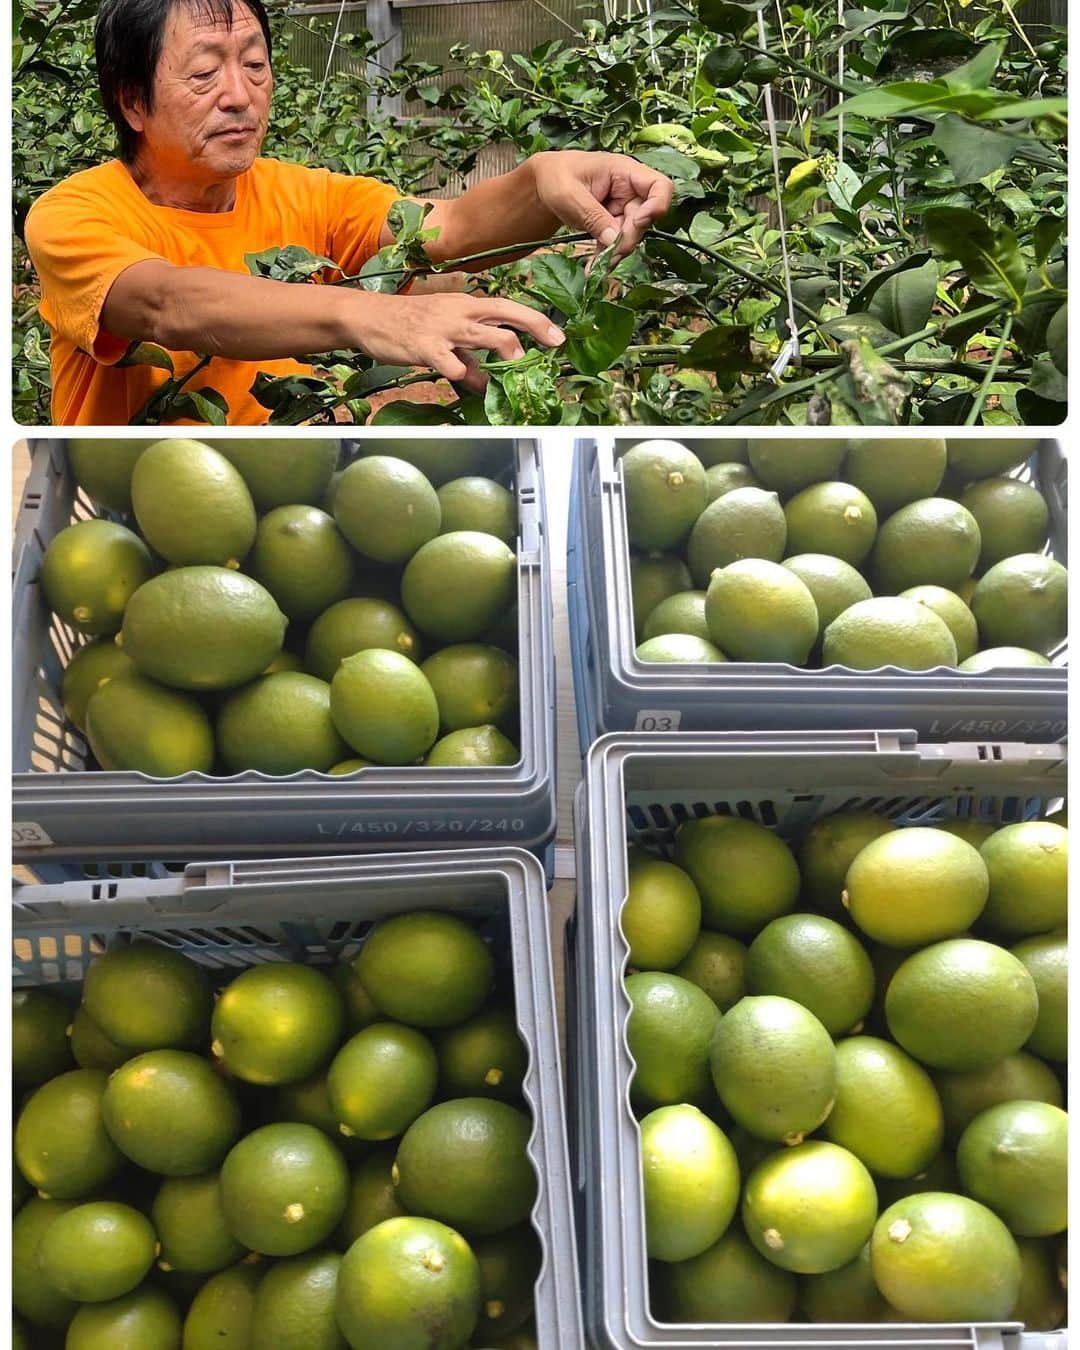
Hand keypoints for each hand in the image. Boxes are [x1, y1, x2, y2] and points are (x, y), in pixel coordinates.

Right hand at [350, 291, 564, 392]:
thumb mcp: (444, 333)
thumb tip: (487, 380)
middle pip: (507, 314)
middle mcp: (460, 310)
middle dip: (536, 327)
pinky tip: (459, 378)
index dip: (537, 321)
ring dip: (506, 351)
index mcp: (467, 304)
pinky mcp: (426, 346)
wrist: (368, 317)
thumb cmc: (409, 325)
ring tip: (515, 366)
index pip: (509, 306)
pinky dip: (462, 375)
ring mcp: (443, 327)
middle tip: (553, 346)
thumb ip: (468, 355)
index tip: (557, 337)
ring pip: (485, 334)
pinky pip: (452, 364)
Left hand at [529, 150, 674, 259]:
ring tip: (596, 266)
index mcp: (624, 171)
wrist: (546, 183)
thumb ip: (593, 215)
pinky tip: (593, 267)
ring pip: (632, 234)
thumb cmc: (557, 177)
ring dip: (617, 251)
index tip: (638, 223)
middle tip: (608, 255)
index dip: (656, 207)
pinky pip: (617, 242)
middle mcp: (629, 189)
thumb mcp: (570, 195)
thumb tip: (615, 239)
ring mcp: (623, 207)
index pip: (659, 186)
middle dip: (628, 239)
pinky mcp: (614, 222)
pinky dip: (607, 255)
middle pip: (645, 218)